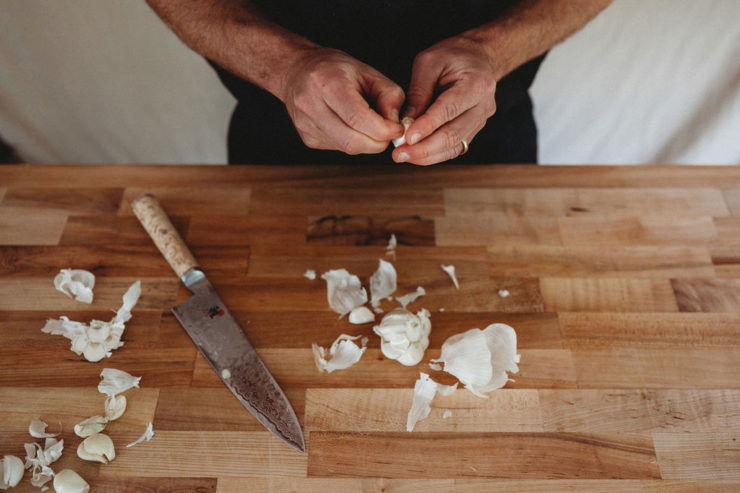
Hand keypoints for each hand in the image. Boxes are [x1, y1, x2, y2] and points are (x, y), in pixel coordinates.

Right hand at [280, 48, 404, 154]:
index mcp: (327, 83)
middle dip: (378, 142)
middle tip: (388, 131)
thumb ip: (389, 96)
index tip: (397, 128)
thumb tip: (396, 125)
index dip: (383, 130)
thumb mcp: (368, 72)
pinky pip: (339, 148)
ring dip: (367, 143)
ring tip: (371, 125)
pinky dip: (354, 141)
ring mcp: (306, 125)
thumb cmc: (335, 69)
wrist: (296, 70)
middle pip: (353, 141)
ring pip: (347, 148)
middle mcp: (311, 105)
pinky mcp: (308, 138)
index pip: (358, 119)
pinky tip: (352, 126)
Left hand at [393, 36, 497, 164]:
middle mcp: (483, 106)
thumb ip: (418, 91)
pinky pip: (453, 148)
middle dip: (424, 148)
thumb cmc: (453, 55)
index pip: (449, 110)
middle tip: (399, 154)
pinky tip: (415, 155)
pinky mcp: (473, 130)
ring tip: (403, 156)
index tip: (407, 137)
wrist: (477, 57)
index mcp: (477, 84)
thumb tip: (405, 122)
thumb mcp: (429, 62)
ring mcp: (480, 121)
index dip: (427, 125)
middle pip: (453, 134)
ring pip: (453, 146)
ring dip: (426, 155)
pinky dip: (433, 154)